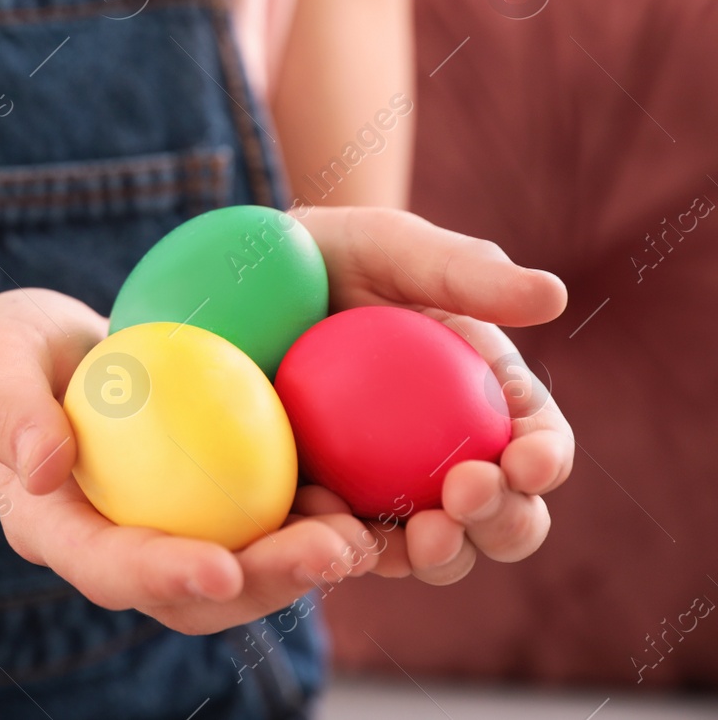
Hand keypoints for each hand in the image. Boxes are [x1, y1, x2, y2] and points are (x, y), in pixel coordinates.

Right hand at [0, 288, 385, 635]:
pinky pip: (263, 526)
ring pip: (240, 576)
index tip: (218, 566)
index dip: (160, 575)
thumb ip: (8, 407)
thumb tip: (42, 466)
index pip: (105, 566)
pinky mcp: (210, 508)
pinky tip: (360, 496)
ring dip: (302, 566)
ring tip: (360, 537)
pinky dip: (310, 520)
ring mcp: (167, 534)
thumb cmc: (9, 353)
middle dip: (263, 585)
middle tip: (329, 552)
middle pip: (191, 597)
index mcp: (54, 529)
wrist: (41, 356)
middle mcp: (117, 550)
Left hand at [296, 206, 573, 583]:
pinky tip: (332, 535)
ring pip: (431, 547)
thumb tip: (555, 297)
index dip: (545, 459)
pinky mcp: (325, 503)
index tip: (526, 462)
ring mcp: (386, 487)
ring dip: (437, 554)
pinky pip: (341, 541)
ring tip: (420, 540)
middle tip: (467, 496)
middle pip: (500, 514)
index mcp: (488, 400)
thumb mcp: (395, 248)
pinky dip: (345, 547)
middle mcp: (448, 456)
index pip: (536, 441)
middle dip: (502, 522)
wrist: (248, 278)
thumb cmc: (337, 252)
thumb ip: (468, 272)